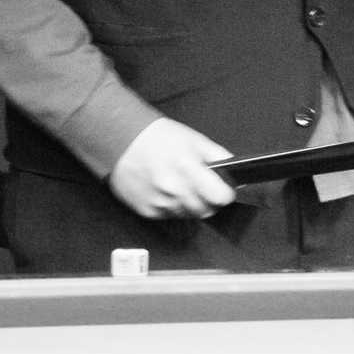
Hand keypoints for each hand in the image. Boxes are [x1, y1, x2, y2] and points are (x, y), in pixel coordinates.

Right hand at [107, 118, 237, 219]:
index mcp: (187, 168)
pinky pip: (169, 216)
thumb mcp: (192, 138)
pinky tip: (164, 191)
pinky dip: (171, 207)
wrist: (120, 141)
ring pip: (187, 215)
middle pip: (205, 210)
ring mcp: (159, 203)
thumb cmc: (158, 137)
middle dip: (208, 201)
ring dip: (189, 205)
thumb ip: (216, 155)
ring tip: (180, 186)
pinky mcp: (147, 212)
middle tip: (202, 188)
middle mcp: (174, 189)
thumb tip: (233, 168)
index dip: (225, 193)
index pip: (219, 197)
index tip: (223, 190)